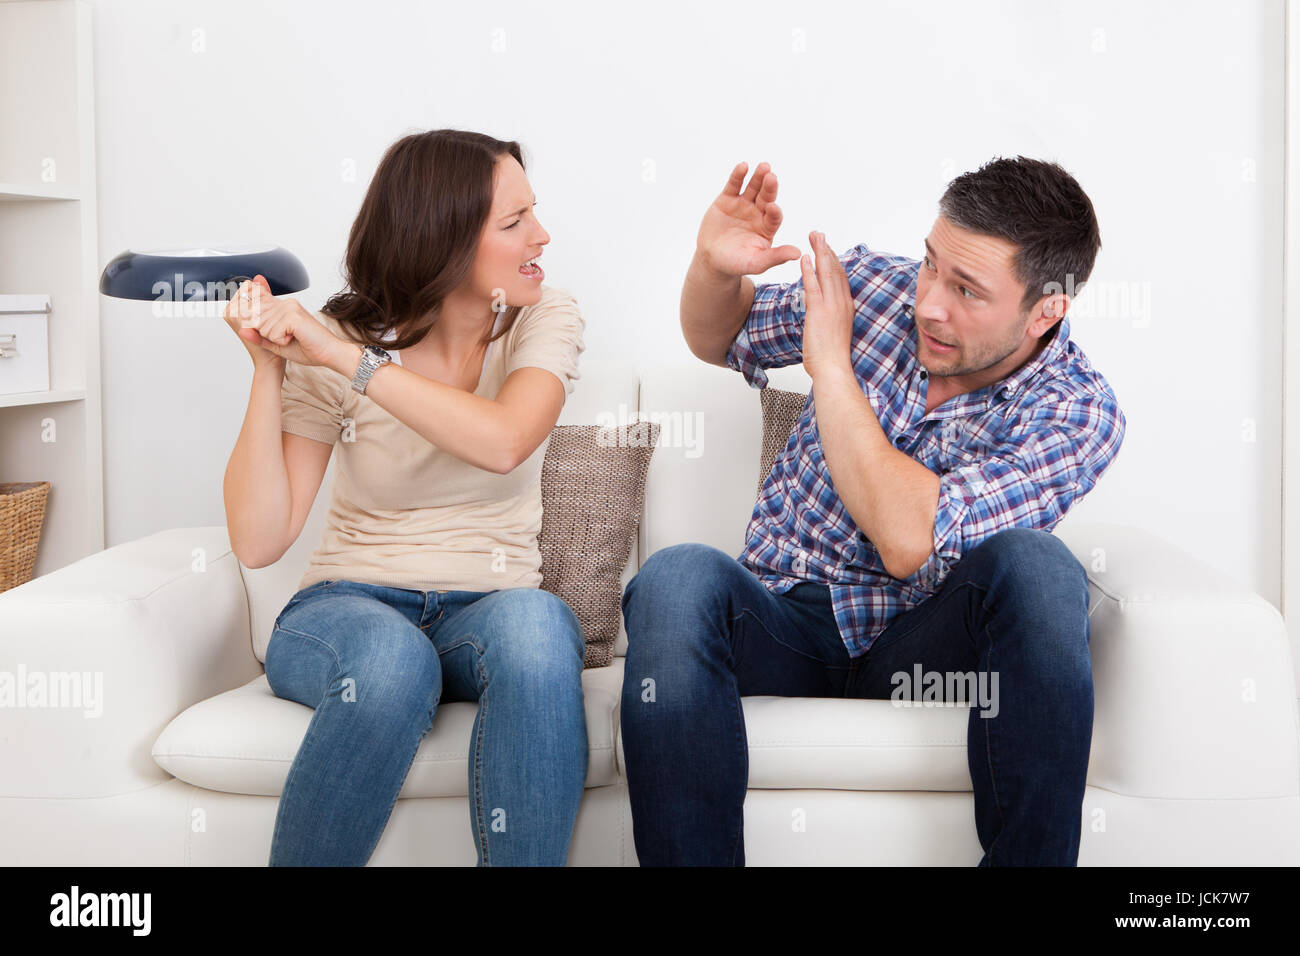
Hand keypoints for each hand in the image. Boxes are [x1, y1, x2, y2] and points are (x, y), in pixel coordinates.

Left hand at [223, 275, 342, 369]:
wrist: (329, 353)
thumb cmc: (308, 348)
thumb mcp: (276, 343)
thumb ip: (259, 335)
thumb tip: (242, 330)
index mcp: (283, 306)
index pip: (256, 309)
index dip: (258, 325)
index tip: (278, 334)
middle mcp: (285, 303)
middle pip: (256, 319)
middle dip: (267, 334)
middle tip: (287, 338)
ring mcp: (289, 308)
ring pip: (262, 327)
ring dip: (274, 339)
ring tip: (291, 338)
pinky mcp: (293, 316)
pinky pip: (272, 332)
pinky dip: (280, 341)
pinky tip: (293, 339)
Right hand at [695, 161, 801, 277]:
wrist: (712, 259)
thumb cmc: (736, 263)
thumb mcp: (756, 263)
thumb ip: (775, 257)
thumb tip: (798, 254)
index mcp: (767, 227)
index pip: (774, 216)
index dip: (774, 212)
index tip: (773, 208)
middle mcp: (758, 213)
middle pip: (766, 197)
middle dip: (769, 188)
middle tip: (772, 178)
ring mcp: (743, 204)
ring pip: (753, 187)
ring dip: (758, 177)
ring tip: (764, 166)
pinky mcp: (727, 198)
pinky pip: (734, 185)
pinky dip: (738, 175)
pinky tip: (743, 166)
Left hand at [799, 231, 854, 380]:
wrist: (833, 369)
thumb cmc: (831, 359)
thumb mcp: (832, 334)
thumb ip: (827, 320)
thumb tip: (818, 315)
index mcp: (846, 308)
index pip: (841, 279)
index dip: (834, 261)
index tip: (827, 249)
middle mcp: (842, 303)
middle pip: (836, 270)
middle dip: (827, 250)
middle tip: (819, 234)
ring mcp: (832, 306)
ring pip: (827, 273)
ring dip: (820, 252)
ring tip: (814, 236)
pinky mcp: (819, 311)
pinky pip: (814, 285)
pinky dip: (809, 270)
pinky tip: (805, 258)